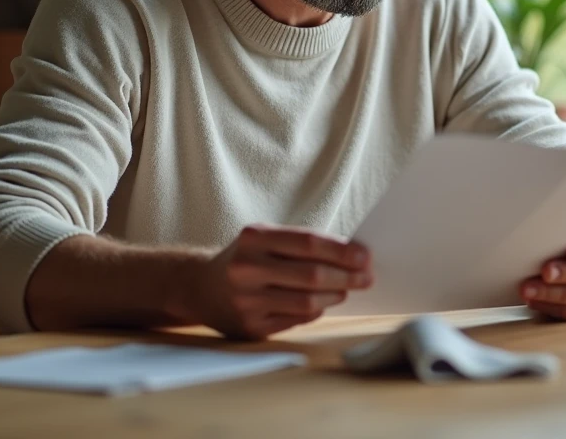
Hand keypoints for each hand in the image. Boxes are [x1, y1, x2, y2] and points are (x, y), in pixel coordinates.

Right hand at [187, 225, 371, 339]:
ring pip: (307, 302)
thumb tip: (354, 257)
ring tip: (345, 290)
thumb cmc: (246, 258)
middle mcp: (246, 269)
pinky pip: (296, 320)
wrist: (199, 287)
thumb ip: (302, 244)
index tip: (366, 256)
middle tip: (366, 277)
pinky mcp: (249, 327)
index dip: (342, 251)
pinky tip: (321, 304)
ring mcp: (246, 301)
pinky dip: (315, 312)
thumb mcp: (265, 239)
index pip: (308, 243)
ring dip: (334, 296)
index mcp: (254, 238)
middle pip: (311, 275)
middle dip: (346, 276)